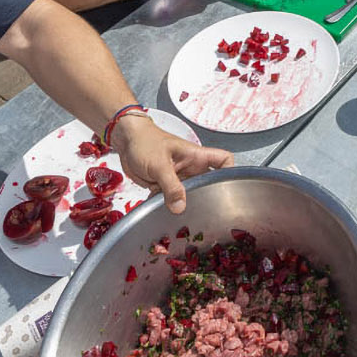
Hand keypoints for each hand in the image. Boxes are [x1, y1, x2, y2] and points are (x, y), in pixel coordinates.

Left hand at [112, 118, 233, 213]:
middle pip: (209, 184)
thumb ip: (171, 186)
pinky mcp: (166, 186)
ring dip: (184, 204)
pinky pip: (172, 199)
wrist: (125, 141)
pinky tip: (162, 211)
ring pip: (189, 195)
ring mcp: (179, 178)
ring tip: (182, 216)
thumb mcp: (159, 164)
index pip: (224, 161)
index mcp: (197, 157)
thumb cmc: (145, 142)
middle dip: (207, 198)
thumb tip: (180, 207)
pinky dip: (168, 206)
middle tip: (204, 213)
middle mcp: (191, 168)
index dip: (231, 172)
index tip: (230, 188)